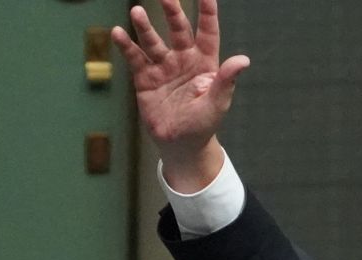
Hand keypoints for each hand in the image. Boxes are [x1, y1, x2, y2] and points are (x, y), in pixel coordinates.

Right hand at [111, 0, 249, 190]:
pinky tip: (118, 33)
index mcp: (205, 62)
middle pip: (178, 30)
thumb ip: (226, 81)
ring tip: (136, 11)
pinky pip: (135, 58)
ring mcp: (163, 67)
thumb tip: (243, 60)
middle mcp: (183, 59)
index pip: (208, 32)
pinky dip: (126, 46)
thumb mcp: (217, 104)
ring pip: (153, 41)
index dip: (208, 12)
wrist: (180, 145)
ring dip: (145, 27)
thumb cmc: (203, 124)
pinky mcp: (145, 78)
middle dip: (173, 12)